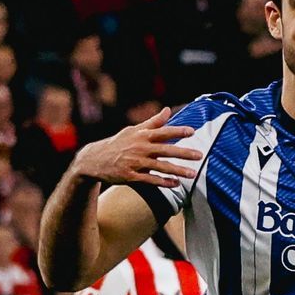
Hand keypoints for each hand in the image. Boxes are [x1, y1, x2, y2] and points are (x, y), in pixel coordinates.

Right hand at [72, 107, 201, 187]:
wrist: (94, 160)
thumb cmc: (118, 143)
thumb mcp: (133, 130)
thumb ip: (153, 122)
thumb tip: (168, 110)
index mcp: (141, 135)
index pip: (162, 132)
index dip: (177, 131)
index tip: (192, 132)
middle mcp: (139, 148)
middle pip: (165, 150)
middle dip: (183, 152)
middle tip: (200, 155)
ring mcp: (135, 163)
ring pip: (160, 167)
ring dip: (177, 170)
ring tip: (193, 174)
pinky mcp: (130, 176)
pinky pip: (150, 180)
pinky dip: (163, 182)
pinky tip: (176, 184)